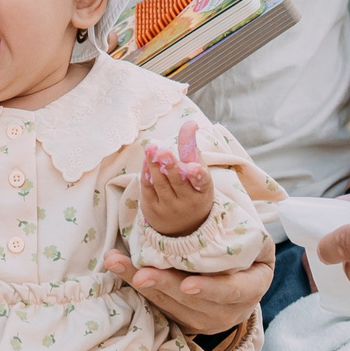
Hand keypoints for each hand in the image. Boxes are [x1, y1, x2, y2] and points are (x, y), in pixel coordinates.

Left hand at [102, 233, 273, 333]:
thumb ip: (249, 236)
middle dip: (164, 286)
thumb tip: (228, 215)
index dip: (209, 289)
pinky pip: (157, 304)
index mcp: (249, 290)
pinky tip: (118, 267)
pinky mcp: (182, 321)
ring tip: (116, 262)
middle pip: (191, 301)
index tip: (187, 285)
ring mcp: (202, 321)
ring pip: (168, 304)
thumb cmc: (249, 258)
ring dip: (139, 283)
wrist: (244, 288)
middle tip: (142, 275)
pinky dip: (135, 286)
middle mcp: (226, 312)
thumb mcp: (257, 246)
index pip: (230, 291)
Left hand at [137, 122, 212, 237]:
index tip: (193, 167)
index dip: (198, 174)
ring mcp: (170, 207)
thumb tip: (190, 123)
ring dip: (153, 164)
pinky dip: (146, 173)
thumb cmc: (193, 191)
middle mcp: (188, 201)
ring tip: (150, 148)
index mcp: (203, 190)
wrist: (183, 227)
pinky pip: (148, 188)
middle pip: (177, 181)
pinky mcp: (153, 209)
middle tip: (162, 150)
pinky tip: (146, 160)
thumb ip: (192, 149)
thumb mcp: (199, 173)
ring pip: (160, 183)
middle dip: (170, 165)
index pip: (202, 181)